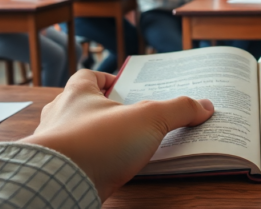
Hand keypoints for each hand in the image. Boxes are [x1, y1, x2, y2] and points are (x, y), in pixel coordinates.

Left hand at [21, 70, 213, 201]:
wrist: (59, 184)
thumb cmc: (95, 142)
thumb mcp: (147, 118)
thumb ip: (178, 109)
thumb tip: (204, 105)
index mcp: (77, 94)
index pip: (87, 76)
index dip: (105, 78)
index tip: (121, 84)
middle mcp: (60, 117)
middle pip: (81, 106)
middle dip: (103, 111)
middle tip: (128, 116)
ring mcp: (56, 147)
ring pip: (75, 135)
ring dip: (95, 139)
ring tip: (121, 145)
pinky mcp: (58, 173)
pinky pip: (76, 163)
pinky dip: (91, 165)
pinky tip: (109, 171)